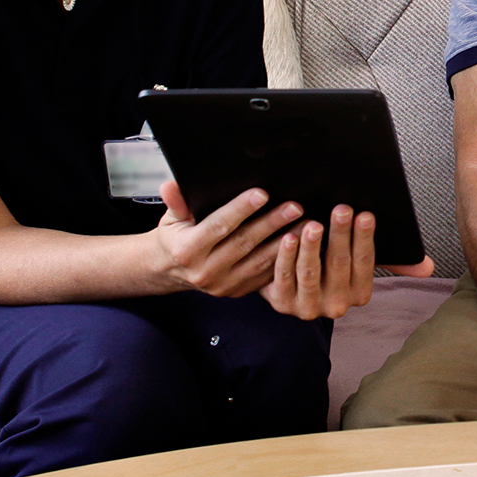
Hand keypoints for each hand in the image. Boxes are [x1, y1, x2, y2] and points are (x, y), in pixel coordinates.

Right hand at [154, 180, 302, 296]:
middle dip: (271, 223)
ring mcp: (223, 285)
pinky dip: (284, 259)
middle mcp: (205, 271)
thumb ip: (176, 202)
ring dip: (285, 242)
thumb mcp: (171, 218)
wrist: (172, 270)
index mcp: (187, 250)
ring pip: (259, 261)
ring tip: (306, 223)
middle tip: (294, 206)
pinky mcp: (238, 291)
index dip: (240, 209)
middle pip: (244, 243)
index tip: (262, 193)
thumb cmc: (176, 237)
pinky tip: (301, 244)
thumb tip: (171, 185)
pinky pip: (265, 275)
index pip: (217, 226)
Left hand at [260, 206, 437, 320]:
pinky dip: (287, 257)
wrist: (291, 290)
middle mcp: (337, 305)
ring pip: (310, 273)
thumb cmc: (330, 268)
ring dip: (312, 247)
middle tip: (341, 210)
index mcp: (360, 294)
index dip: (364, 238)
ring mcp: (307, 307)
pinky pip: (284, 278)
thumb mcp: (359, 265)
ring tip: (313, 223)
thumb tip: (429, 268)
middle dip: (340, 235)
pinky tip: (289, 236)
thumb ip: (393, 262)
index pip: (365, 263)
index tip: (365, 215)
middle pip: (338, 265)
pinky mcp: (281, 303)